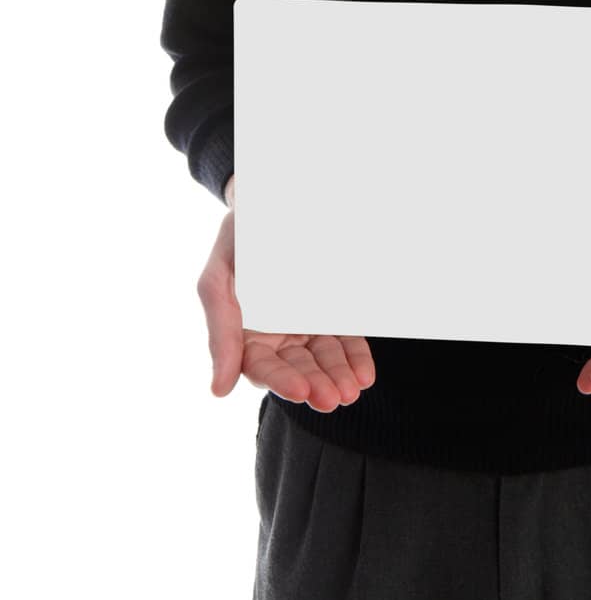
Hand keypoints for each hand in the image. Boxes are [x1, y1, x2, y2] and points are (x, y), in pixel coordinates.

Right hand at [197, 204, 376, 412]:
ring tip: (352, 389)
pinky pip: (345, 339)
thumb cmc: (237, 242)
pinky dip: (355, 357)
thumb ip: (220, 334)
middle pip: (297, 369)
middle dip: (316, 384)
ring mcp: (306, 324)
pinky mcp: (332, 312)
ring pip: (323, 359)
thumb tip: (218, 392)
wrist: (267, 201)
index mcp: (244, 335)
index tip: (301, 390)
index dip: (280, 381)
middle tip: (334, 397)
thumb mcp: (217, 282)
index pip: (262, 368)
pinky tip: (364, 374)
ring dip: (338, 376)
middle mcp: (276, 336)